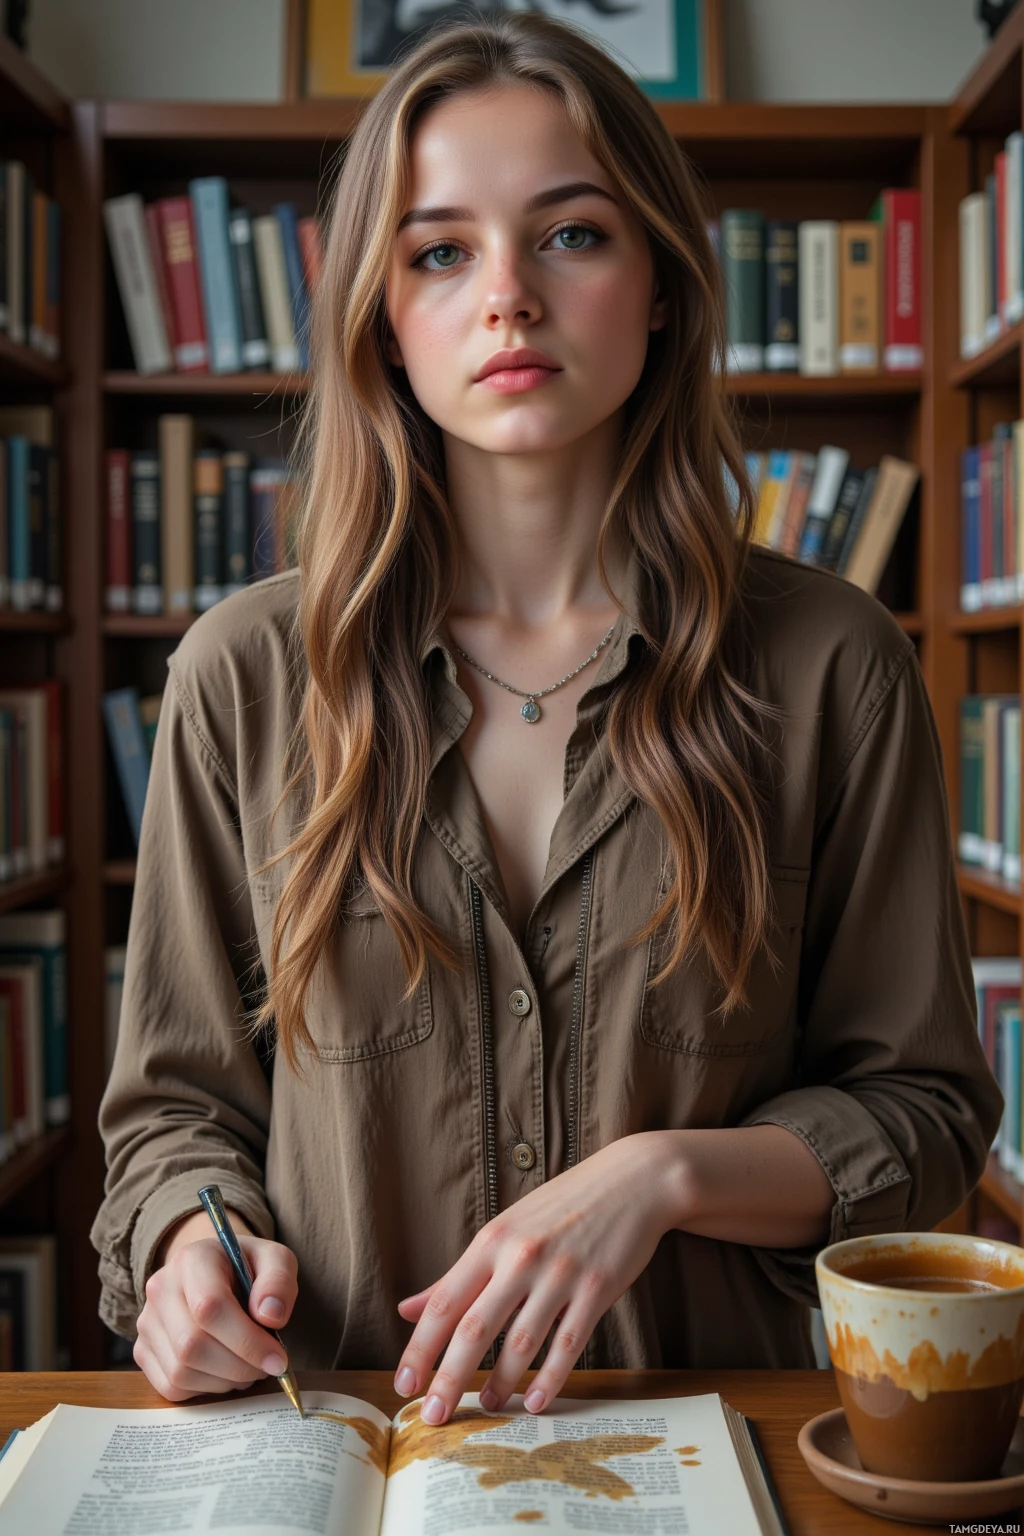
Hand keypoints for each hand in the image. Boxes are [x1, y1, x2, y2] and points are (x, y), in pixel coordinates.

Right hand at [134, 1209, 298, 1401]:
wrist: (216, 1272)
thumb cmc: (247, 1268)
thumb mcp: (275, 1260)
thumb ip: (278, 1282)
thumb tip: (271, 1317)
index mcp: (192, 1259)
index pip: (210, 1307)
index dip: (247, 1341)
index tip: (278, 1359)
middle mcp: (160, 1288)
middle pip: (192, 1345)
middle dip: (238, 1366)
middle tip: (268, 1366)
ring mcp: (147, 1321)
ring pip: (181, 1372)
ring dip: (224, 1381)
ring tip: (247, 1366)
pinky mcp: (143, 1350)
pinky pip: (171, 1387)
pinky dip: (205, 1389)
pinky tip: (225, 1372)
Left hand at [392, 1133, 680, 1423]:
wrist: (631, 1181)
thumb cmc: (561, 1208)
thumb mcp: (503, 1230)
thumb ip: (457, 1275)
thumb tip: (407, 1309)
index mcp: (492, 1241)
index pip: (445, 1302)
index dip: (421, 1348)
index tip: (404, 1384)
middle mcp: (521, 1257)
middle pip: (475, 1328)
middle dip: (450, 1378)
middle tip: (433, 1417)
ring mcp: (560, 1274)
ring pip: (521, 1342)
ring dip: (501, 1383)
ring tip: (487, 1407)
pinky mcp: (597, 1289)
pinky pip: (568, 1343)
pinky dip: (551, 1378)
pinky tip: (537, 1401)